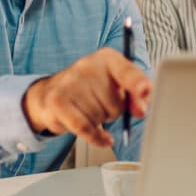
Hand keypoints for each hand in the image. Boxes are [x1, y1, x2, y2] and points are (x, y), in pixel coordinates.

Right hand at [22, 47, 151, 146]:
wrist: (50, 94)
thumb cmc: (90, 89)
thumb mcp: (117, 86)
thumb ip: (135, 95)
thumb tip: (142, 110)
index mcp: (107, 58)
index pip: (126, 71)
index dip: (138, 83)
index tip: (145, 91)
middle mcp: (88, 65)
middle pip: (116, 104)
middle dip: (114, 112)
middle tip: (102, 104)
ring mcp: (70, 82)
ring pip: (100, 117)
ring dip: (100, 121)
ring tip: (90, 111)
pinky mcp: (57, 100)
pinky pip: (84, 128)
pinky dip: (96, 137)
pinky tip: (101, 137)